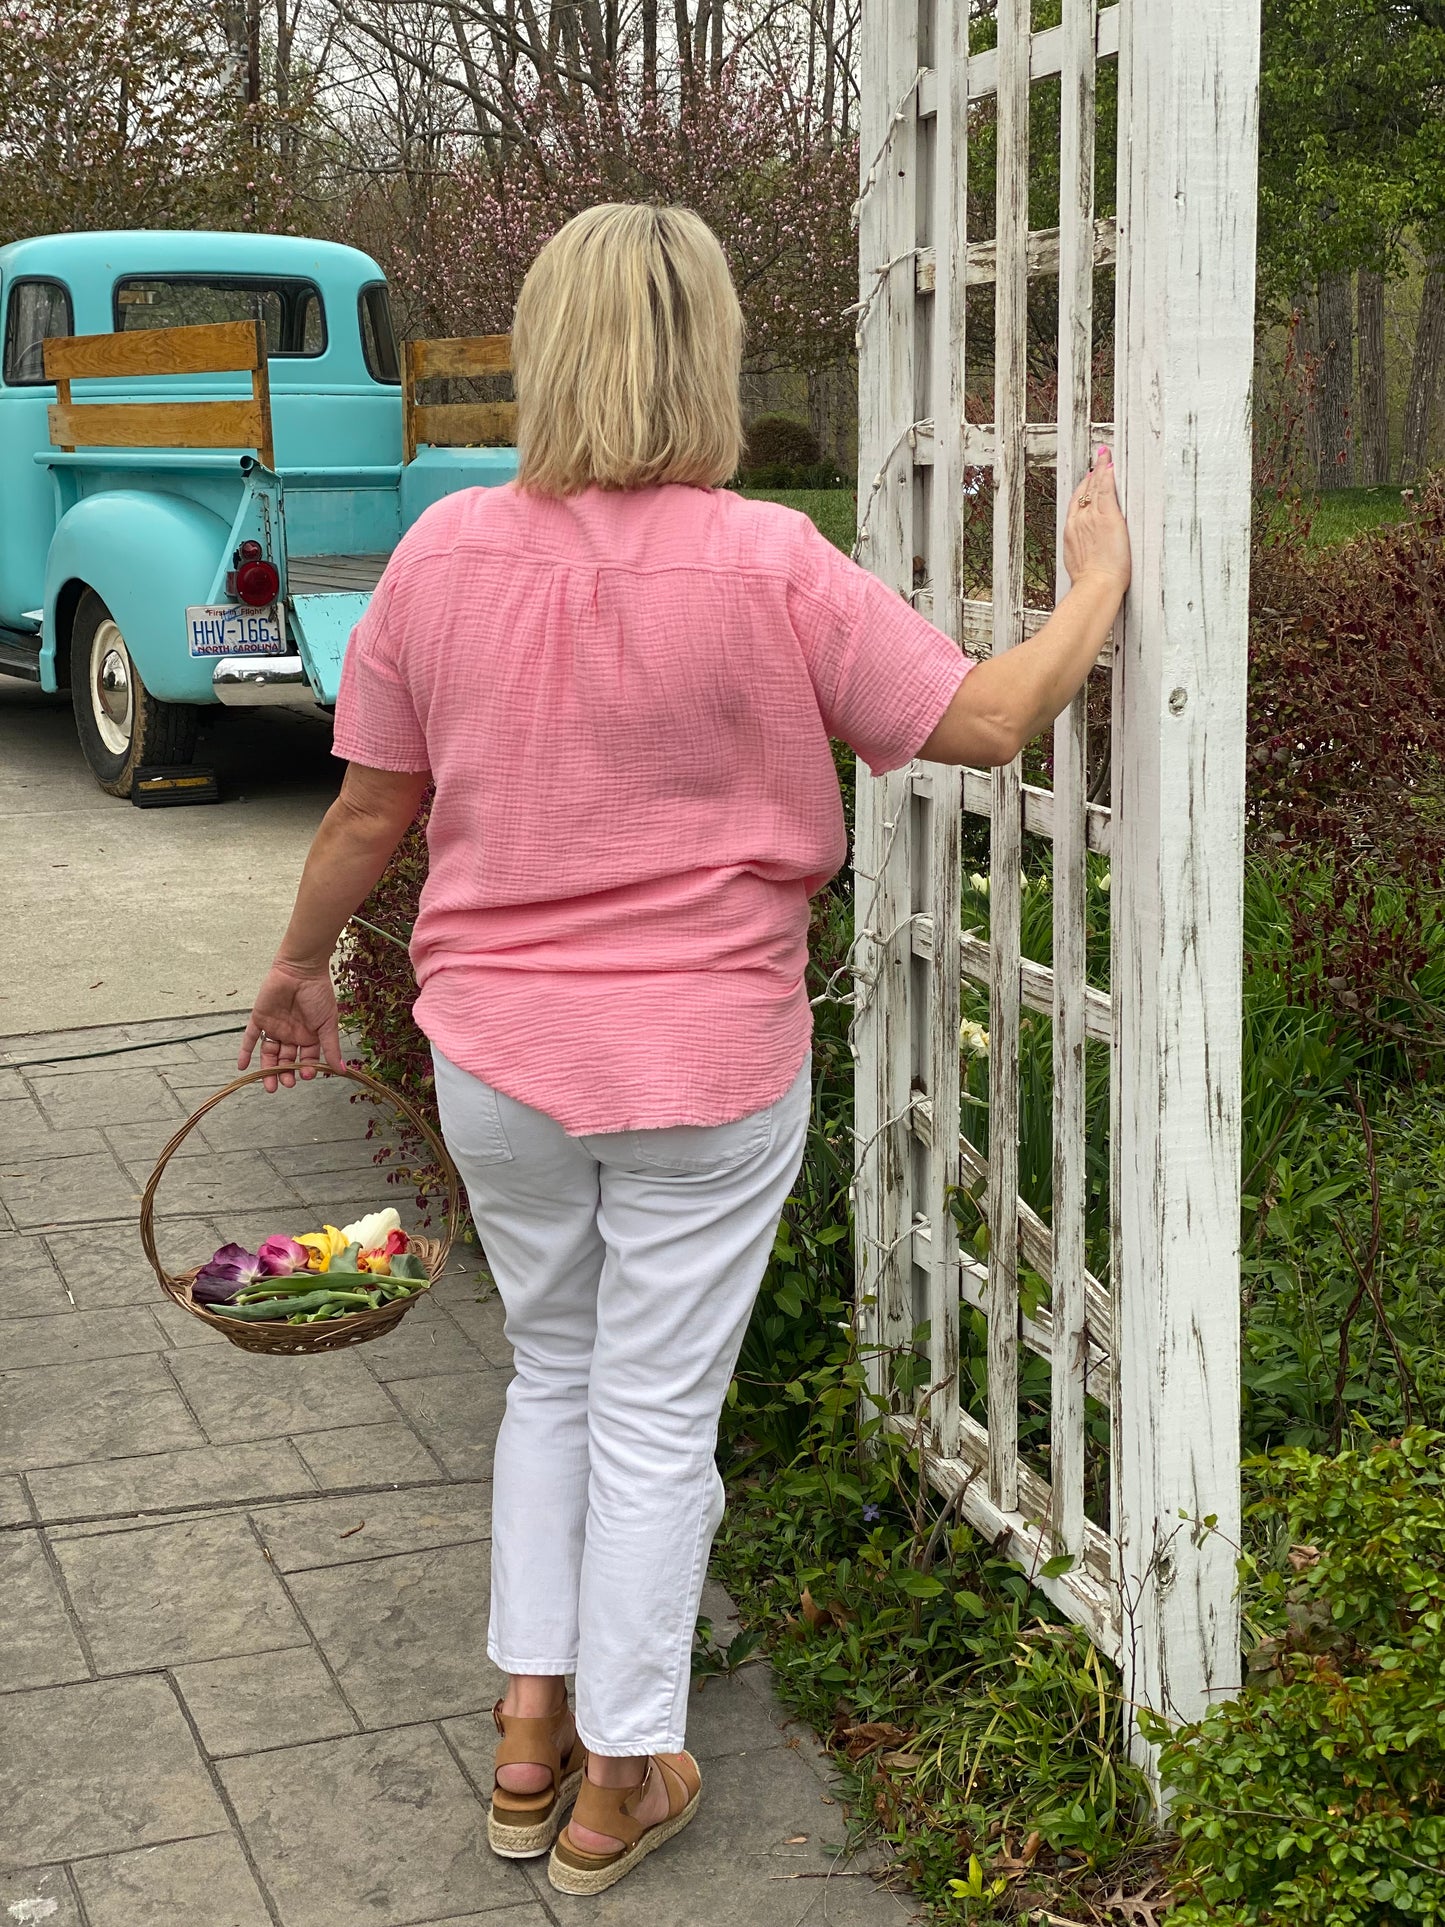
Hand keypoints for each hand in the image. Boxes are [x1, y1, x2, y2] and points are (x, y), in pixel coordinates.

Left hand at [240, 960, 343, 1092]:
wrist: (301, 970)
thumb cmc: (318, 994)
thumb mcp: (328, 1023)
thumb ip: (331, 1047)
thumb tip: (341, 1070)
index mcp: (309, 1036)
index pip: (306, 1059)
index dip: (306, 1069)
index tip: (307, 1076)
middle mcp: (291, 1034)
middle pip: (286, 1060)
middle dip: (286, 1074)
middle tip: (286, 1084)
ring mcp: (274, 1028)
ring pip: (269, 1054)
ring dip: (268, 1070)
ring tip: (270, 1086)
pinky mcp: (259, 1019)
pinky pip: (250, 1038)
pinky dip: (245, 1052)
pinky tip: (242, 1067)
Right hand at [1062, 446, 1130, 596]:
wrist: (1095, 585)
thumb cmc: (1089, 582)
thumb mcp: (1078, 565)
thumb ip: (1082, 553)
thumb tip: (1085, 555)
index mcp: (1072, 533)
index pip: (1075, 505)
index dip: (1081, 491)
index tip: (1086, 482)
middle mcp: (1079, 522)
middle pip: (1083, 493)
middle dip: (1090, 476)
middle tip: (1096, 461)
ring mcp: (1093, 517)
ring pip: (1095, 487)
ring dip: (1100, 469)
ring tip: (1104, 455)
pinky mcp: (1108, 517)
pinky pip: (1106, 490)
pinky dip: (1107, 475)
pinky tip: (1110, 464)